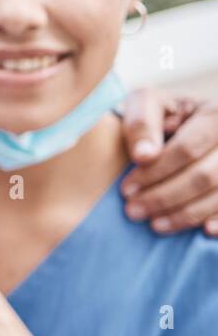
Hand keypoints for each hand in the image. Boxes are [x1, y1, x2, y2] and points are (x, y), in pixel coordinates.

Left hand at [120, 89, 217, 235]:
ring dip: (188, 214)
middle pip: (205, 176)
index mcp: (215, 114)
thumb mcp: (146, 104)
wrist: (186, 121)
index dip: (155, 173)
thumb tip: (144, 156)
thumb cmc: (163, 113)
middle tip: (133, 211)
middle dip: (165, 197)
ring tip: (155, 225)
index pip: (187, 150)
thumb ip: (141, 123)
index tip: (126, 190)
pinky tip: (205, 231)